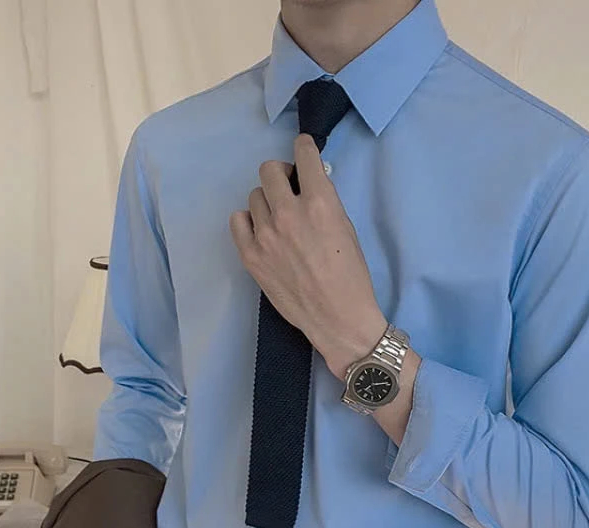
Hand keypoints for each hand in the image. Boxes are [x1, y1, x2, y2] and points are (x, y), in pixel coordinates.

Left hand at [229, 133, 387, 380]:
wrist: (338, 319)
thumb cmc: (350, 277)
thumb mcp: (346, 230)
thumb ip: (325, 203)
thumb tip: (309, 184)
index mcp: (320, 204)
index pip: (304, 156)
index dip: (303, 148)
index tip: (302, 149)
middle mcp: (289, 214)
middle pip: (269, 170)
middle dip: (281, 174)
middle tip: (288, 188)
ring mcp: (266, 235)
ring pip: (254, 196)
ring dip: (267, 201)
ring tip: (278, 219)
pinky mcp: (251, 256)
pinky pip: (238, 220)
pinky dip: (249, 220)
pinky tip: (261, 231)